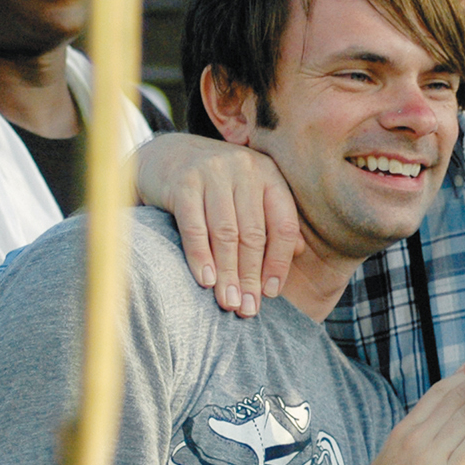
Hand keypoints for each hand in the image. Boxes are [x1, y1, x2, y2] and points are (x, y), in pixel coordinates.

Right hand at [134, 134, 302, 317]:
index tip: (271, 293)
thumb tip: (300, 250)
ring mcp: (213, 172)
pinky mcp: (183, 182)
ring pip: (225, 234)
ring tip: (228, 303)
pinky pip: (195, 227)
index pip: (283, 225)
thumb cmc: (214, 183)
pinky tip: (206, 281)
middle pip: (253, 234)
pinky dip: (201, 257)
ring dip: (228, 274)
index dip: (279, 262)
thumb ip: (273, 218)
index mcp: (268, 174)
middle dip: (251, 276)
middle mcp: (244, 169)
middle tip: (248, 309)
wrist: (164, 155)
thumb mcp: (248, 193)